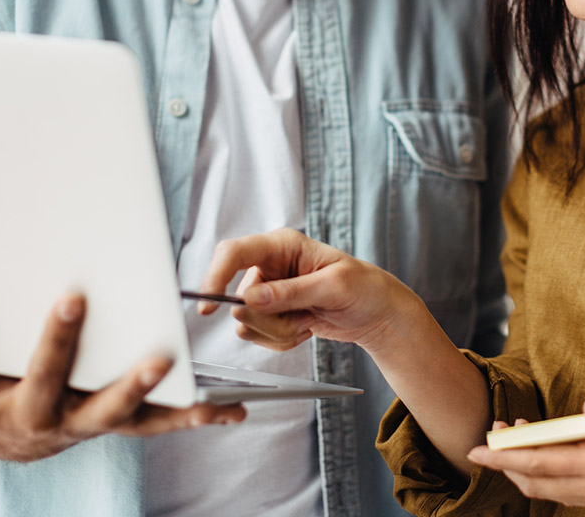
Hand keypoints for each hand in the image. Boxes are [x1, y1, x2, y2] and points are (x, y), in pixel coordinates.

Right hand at [0, 293, 245, 461]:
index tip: (73, 299)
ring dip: (178, 410)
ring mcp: (94, 425)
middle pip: (102, 406)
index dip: (56, 341)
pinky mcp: (116, 422)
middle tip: (161, 355)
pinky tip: (231, 410)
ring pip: (140, 421)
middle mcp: (63, 424)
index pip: (41, 373)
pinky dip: (193, 418)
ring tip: (216, 402)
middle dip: (131, 382)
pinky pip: (157, 423)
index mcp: (21, 409)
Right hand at [199, 227, 413, 354]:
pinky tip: (306, 326)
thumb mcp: (333, 287)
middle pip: (238, 299)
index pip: (233, 253)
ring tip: (309, 319)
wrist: (376, 313)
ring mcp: (268, 291)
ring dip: (280, 331)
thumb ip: (290, 293)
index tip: (208, 307)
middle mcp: (269, 265)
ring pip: (247, 323)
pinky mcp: (270, 313)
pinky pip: (258, 336)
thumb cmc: (363, 288)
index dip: (215, 277)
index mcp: (282, 244)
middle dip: (270, 319)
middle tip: (304, 316)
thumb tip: (250, 298)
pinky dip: (283, 340)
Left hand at [466, 390, 584, 506]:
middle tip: (485, 442)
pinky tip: (545, 463)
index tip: (479, 446)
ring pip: (554, 491)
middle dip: (509, 465)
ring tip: (508, 449)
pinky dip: (548, 479)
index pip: (545, 461)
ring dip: (527, 473)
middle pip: (542, 481)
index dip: (508, 456)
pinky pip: (572, 493)